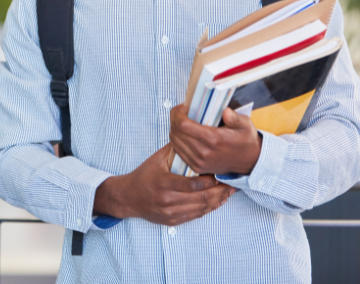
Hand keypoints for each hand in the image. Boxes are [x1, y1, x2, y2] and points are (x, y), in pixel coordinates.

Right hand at [93, 143, 234, 225]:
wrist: (128, 197)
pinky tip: (217, 202)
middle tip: (231, 185)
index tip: (219, 175)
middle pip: (200, 199)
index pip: (192, 185)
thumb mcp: (156, 159)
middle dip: (219, 192)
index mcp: (163, 183)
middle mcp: (166, 200)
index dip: (209, 181)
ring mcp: (169, 212)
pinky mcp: (172, 221)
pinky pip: (195, 216)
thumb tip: (193, 138)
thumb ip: (175, 151)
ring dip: (217, 201)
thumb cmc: (144, 175)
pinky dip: (208, 209)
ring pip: (200, 209)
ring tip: (228, 193)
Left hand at [170, 104, 261, 175]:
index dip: (178, 113)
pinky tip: (184, 134)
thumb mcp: (245, 125)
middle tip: (182, 112)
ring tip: (183, 122)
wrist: (250, 162)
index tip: (184, 107)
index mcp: (214, 139)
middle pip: (175, 132)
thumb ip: (235, 118)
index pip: (183, 125)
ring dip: (174, 129)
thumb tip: (225, 112)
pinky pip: (178, 151)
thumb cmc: (245, 140)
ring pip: (174, 142)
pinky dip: (177, 140)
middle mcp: (204, 152)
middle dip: (174, 119)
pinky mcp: (197, 167)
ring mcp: (199, 161)